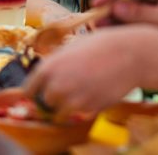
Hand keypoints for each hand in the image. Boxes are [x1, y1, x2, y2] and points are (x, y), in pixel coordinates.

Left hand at [23, 26, 149, 117]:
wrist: (129, 53)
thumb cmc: (102, 44)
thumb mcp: (73, 46)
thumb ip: (56, 63)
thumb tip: (47, 75)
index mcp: (49, 67)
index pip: (28, 90)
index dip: (33, 90)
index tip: (37, 92)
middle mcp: (58, 86)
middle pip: (44, 102)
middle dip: (53, 96)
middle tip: (67, 85)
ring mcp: (73, 100)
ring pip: (60, 112)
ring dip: (67, 104)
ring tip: (81, 88)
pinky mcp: (89, 109)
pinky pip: (80, 113)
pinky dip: (85, 106)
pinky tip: (96, 89)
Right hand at [92, 0, 157, 31]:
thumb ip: (141, 14)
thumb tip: (116, 8)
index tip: (98, 3)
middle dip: (110, 6)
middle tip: (94, 19)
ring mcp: (153, 1)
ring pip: (127, 5)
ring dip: (113, 16)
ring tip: (98, 27)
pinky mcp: (151, 14)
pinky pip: (132, 16)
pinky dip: (121, 24)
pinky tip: (108, 31)